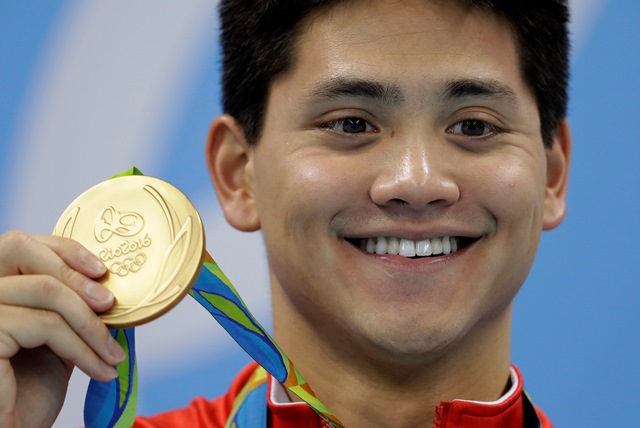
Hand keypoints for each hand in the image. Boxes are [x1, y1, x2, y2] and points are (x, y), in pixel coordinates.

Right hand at [0, 231, 125, 427]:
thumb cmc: (26, 391)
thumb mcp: (52, 339)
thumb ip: (66, 308)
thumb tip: (108, 285)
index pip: (21, 245)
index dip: (64, 249)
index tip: (102, 270)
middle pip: (24, 251)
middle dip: (76, 276)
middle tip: (111, 306)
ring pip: (46, 292)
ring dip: (91, 325)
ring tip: (113, 356)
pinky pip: (46, 325)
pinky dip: (83, 348)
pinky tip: (100, 370)